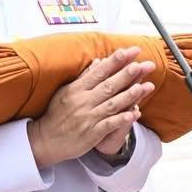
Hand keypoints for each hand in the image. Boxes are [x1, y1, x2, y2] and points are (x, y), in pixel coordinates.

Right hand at [27, 48, 154, 168]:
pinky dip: (121, 119)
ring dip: (130, 95)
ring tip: (146, 86)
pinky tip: (134, 113)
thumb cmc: (56, 115)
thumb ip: (84, 77)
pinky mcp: (91, 134)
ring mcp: (88, 118)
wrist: (45, 140)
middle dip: (127, 74)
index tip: (130, 51)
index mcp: (77, 89)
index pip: (100, 72)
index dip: (116, 61)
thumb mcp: (66, 91)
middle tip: (143, 65)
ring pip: (112, 104)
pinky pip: (109, 124)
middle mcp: (83, 101)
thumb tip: (99, 62)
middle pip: (109, 85)